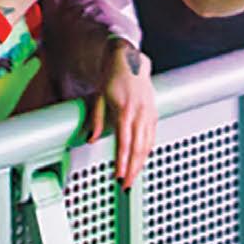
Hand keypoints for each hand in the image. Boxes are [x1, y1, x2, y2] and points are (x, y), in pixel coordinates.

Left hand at [85, 43, 155, 188]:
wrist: (130, 60)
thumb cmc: (113, 77)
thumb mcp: (99, 97)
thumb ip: (96, 120)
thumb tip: (91, 139)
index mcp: (126, 110)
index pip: (125, 142)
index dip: (122, 161)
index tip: (119, 175)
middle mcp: (140, 112)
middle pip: (139, 147)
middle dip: (133, 168)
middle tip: (127, 184)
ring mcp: (149, 111)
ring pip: (148, 142)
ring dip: (142, 161)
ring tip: (134, 176)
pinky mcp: (153, 111)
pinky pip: (152, 134)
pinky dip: (148, 148)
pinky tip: (144, 157)